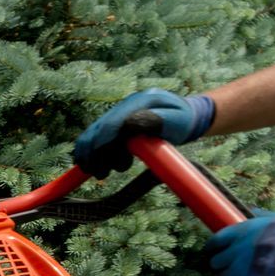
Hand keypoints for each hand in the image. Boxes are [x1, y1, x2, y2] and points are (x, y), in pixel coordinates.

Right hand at [73, 88, 215, 177]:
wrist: (186, 115)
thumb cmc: (183, 121)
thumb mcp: (176, 120)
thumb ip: (156, 120)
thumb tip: (129, 124)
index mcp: (140, 101)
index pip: (112, 123)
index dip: (102, 145)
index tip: (103, 166)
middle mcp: (124, 105)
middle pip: (97, 130)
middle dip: (95, 154)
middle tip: (103, 173)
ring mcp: (117, 112)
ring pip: (90, 135)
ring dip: (91, 156)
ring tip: (104, 172)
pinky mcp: (113, 122)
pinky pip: (92, 137)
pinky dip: (88, 153)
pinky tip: (95, 166)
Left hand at [206, 211, 274, 275]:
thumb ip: (262, 219)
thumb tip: (249, 211)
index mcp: (248, 229)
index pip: (216, 240)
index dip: (214, 247)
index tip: (214, 251)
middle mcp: (241, 249)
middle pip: (216, 261)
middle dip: (223, 264)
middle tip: (234, 267)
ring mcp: (244, 269)